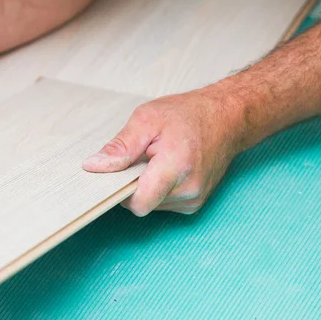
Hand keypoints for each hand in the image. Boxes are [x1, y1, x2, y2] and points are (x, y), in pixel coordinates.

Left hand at [83, 89, 245, 215]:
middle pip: (143, 204)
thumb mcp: (147, 119)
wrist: (227, 118)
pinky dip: (160, 189)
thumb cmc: (188, 115)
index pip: (138, 204)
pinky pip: (165, 203)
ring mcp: (195, 199)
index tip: (120, 171)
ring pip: (153, 204)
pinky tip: (169, 168)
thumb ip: (120, 146)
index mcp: (176, 168)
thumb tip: (93, 166)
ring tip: (159, 159)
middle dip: (135, 184)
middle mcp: (189, 190)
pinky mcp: (196, 203)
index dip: (121, 191)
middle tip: (144, 157)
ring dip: (148, 186)